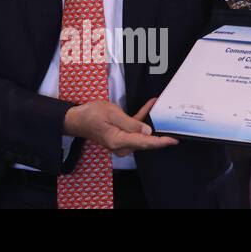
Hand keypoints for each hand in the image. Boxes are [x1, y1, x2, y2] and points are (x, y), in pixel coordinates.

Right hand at [63, 98, 177, 156]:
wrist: (77, 119)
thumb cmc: (91, 114)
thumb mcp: (111, 113)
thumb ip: (130, 123)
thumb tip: (147, 131)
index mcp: (119, 141)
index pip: (145, 142)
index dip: (160, 142)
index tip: (174, 140)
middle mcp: (122, 146)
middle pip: (145, 140)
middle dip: (158, 131)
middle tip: (172, 123)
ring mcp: (121, 143)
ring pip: (141, 134)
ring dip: (149, 121)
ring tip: (157, 105)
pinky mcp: (120, 137)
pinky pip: (134, 130)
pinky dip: (141, 119)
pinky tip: (149, 106)